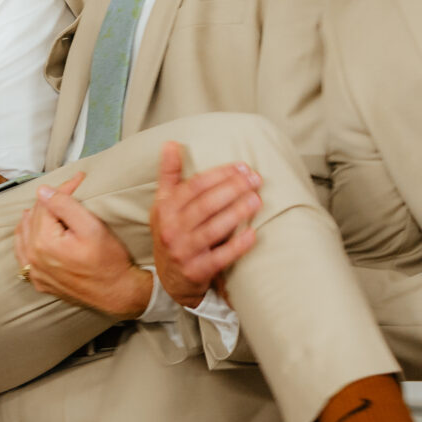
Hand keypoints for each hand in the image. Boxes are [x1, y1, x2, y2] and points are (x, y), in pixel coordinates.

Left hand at [13, 173, 154, 319]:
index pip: (45, 204)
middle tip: (69, 190)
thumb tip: (42, 191)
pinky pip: (23, 255)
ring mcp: (35, 272)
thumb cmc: (109, 262)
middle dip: (50, 201)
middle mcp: (33, 258)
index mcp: (43, 242)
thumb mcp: (91, 227)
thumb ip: (65, 206)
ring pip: (24, 235)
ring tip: (47, 205)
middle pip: (33, 218)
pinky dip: (27, 240)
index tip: (78, 179)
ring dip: (35, 218)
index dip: (63, 188)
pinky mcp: (39, 281)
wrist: (118, 294)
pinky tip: (33, 232)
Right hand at [150, 142, 262, 308]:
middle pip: (205, 205)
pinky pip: (220, 257)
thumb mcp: (164, 204)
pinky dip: (237, 245)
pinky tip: (253, 233)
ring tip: (257, 200)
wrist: (169, 278)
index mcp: (164, 208)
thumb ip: (169, 174)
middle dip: (232, 189)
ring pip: (213, 229)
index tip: (241, 167)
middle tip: (255, 180)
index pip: (194, 187)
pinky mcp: (197, 271)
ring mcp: (183, 251)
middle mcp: (171, 229)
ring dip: (237, 212)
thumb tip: (170, 143)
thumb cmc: (172, 232)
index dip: (219, 175)